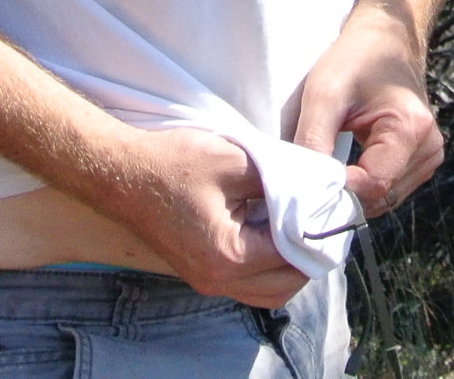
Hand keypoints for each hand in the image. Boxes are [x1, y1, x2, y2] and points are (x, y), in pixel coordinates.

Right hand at [105, 126, 308, 307]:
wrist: (119, 172)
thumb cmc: (172, 163)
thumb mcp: (235, 161)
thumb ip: (280, 180)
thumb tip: (316, 189)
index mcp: (229, 255)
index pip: (293, 255)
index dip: (318, 231)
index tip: (334, 206)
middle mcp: (218, 280)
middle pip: (285, 286)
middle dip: (309, 257)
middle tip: (323, 222)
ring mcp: (206, 281)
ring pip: (267, 293)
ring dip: (288, 268)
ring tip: (300, 229)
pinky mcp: (199, 273)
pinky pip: (246, 285)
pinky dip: (266, 268)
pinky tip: (270, 233)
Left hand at [293, 15, 444, 217]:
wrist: (385, 37)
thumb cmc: (355, 59)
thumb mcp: (324, 94)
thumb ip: (313, 142)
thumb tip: (304, 190)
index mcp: (411, 128)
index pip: (374, 185)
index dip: (340, 189)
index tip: (311, 179)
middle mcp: (429, 147)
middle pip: (381, 196)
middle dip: (346, 194)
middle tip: (315, 175)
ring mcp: (429, 155)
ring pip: (385, 198)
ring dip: (356, 191)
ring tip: (332, 165)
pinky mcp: (422, 158)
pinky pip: (390, 188)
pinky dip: (366, 184)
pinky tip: (349, 164)